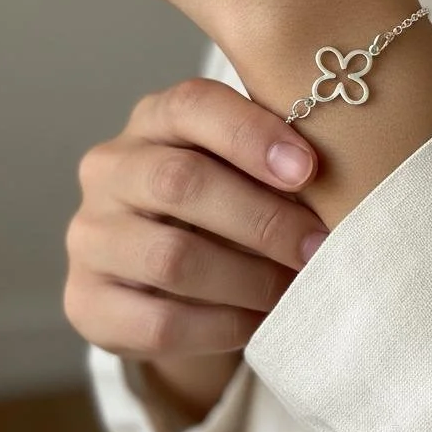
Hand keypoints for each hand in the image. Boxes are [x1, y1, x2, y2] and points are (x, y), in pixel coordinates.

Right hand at [64, 77, 329, 362]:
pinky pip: (160, 322)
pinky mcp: (85, 301)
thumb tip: (346, 183)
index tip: (309, 169)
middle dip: (262, 219)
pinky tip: (258, 323)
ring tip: (294, 289)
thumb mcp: (243, 170)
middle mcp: (109, 169)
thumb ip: (275, 161)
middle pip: (181, 182)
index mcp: (153, 120)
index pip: (191, 105)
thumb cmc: (226, 207)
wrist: (165, 281)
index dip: (251, 134)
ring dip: (248, 279)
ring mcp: (90, 236)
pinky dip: (222, 326)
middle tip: (318, 247)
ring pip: (172, 258)